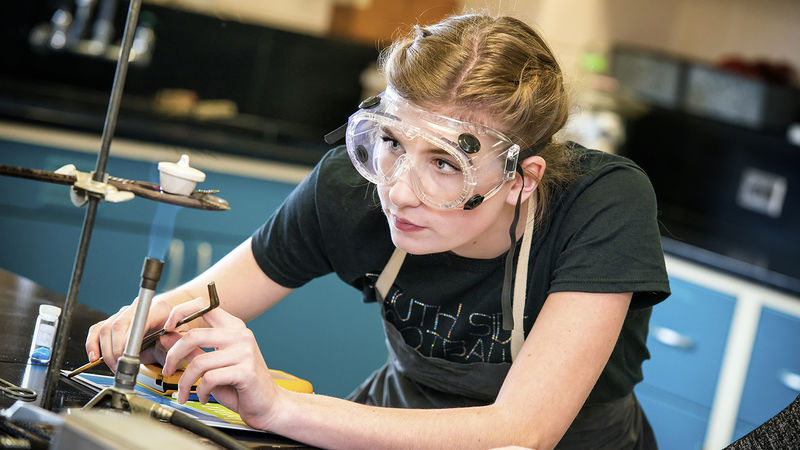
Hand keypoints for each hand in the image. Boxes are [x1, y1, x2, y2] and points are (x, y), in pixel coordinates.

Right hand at [85, 296, 178, 371]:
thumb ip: (173, 341)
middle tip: (120, 366)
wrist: (169, 326)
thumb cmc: (173, 332)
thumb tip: (165, 344)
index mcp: (157, 309)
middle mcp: (138, 309)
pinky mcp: (113, 321)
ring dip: (106, 352)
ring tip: (114, 366)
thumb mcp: (178, 338)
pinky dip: (92, 344)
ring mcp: (124, 314)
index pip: (137, 321)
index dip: (128, 340)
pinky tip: (95, 356)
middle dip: (116, 350)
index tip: (126, 356)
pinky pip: (97, 330)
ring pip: (106, 329)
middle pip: (118, 325)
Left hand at [161, 299, 280, 430]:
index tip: (167, 328)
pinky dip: (200, 391)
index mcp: (233, 327)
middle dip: (173, 356)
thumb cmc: (240, 386)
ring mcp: (245, 352)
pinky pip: (209, 379)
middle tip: (167, 370)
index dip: (180, 312)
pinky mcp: (246, 371)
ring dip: (185, 381)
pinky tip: (204, 396)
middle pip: (194, 335)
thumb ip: (192, 350)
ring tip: (184, 392)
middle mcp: (241, 335)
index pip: (204, 306)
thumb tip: (166, 338)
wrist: (267, 405)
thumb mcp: (212, 365)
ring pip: (199, 362)